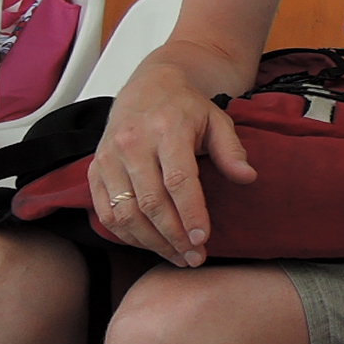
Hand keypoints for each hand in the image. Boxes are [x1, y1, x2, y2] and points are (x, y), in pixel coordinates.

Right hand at [87, 64, 257, 263]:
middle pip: (151, 202)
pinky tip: (150, 244)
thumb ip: (231, 150)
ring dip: (151, 242)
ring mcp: (109, 158)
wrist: (148, 86)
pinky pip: (106, 212)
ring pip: (125, 213)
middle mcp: (132, 144)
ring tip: (177, 256)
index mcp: (167, 130)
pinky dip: (126, 234)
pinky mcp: (95, 170)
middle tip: (194, 258)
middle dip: (174, 236)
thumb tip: (247, 177)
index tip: (204, 239)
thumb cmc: (186, 107)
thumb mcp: (217, 120)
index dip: (190, 213)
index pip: (178, 180)